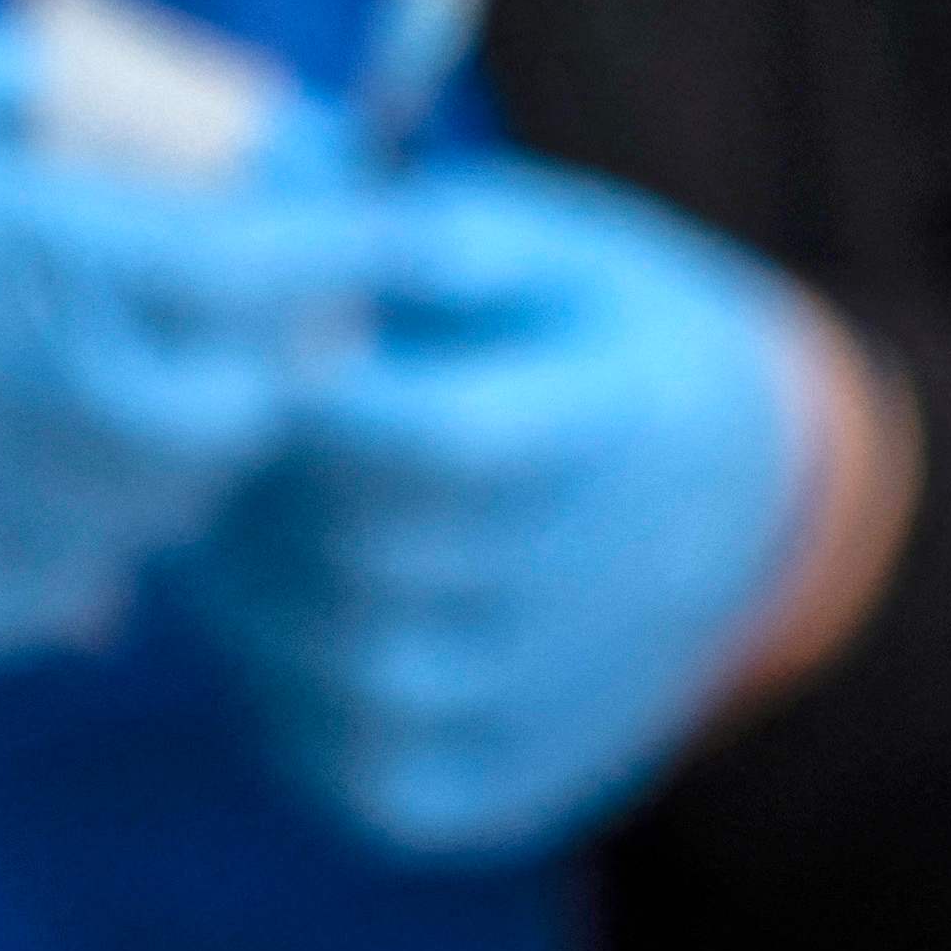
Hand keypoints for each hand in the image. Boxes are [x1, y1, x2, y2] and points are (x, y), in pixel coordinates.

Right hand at [0, 4, 377, 678]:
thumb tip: (317, 158)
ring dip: (166, 465)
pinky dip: (69, 538)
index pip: (198, 261)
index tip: (445, 237)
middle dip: (261, 382)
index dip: (341, 252)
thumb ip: (122, 119)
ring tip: (112, 380)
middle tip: (283, 335)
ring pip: (126, 532)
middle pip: (186, 428)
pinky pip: (35, 600)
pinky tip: (16, 454)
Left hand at [183, 156, 835, 858]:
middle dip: (255, 489)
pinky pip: (368, 780)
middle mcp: (605, 582)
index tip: (237, 356)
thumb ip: (402, 222)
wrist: (748, 497)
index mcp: (622, 422)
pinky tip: (286, 619)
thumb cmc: (598, 339)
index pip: (435, 438)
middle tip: (202, 434)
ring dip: (250, 597)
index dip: (306, 402)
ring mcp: (565, 702)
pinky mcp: (519, 788)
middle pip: (372, 557)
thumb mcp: (541, 246)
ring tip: (230, 517)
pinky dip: (292, 709)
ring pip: (350, 673)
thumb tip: (271, 163)